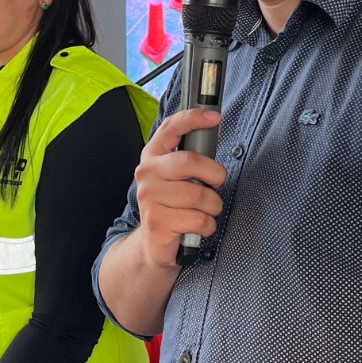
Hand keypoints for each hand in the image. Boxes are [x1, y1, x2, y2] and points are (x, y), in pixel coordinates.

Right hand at [133, 109, 227, 269]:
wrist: (152, 245)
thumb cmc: (173, 206)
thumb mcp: (178, 176)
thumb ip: (192, 155)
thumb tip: (214, 126)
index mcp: (152, 156)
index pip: (170, 128)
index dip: (193, 119)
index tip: (215, 117)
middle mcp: (146, 173)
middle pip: (190, 162)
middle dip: (214, 175)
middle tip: (214, 186)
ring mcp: (149, 198)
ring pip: (200, 195)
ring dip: (213, 206)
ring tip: (204, 211)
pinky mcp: (157, 222)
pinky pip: (199, 219)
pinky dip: (207, 226)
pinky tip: (197, 227)